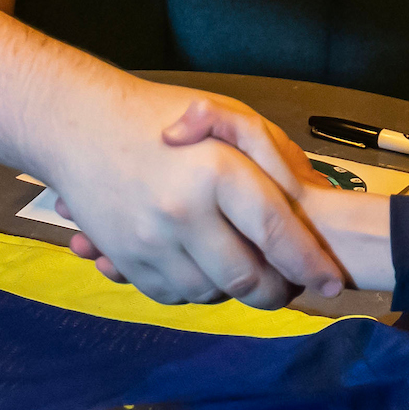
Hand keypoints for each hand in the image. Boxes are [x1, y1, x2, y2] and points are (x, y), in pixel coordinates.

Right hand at [44, 81, 343, 309]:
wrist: (75, 124)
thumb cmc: (159, 115)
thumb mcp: (228, 116)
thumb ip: (275, 158)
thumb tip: (313, 201)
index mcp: (214, 171)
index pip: (276, 232)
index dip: (310, 263)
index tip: (333, 282)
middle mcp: (180, 211)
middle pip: (247, 278)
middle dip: (278, 291)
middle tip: (292, 285)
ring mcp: (148, 240)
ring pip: (211, 294)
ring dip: (235, 289)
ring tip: (245, 266)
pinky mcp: (125, 258)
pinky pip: (174, 294)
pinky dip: (196, 287)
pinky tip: (203, 262)